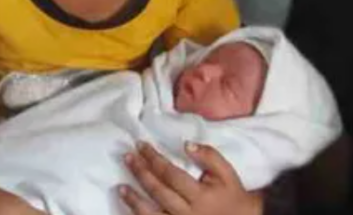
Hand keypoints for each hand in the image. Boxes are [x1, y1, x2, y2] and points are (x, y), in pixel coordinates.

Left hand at [120, 142, 262, 214]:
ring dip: (134, 201)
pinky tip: (130, 209)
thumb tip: (186, 144)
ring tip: (121, 187)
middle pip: (158, 192)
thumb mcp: (226, 172)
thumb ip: (208, 156)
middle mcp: (188, 213)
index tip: (141, 145)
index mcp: (200, 196)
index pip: (170, 174)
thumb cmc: (232, 195)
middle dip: (140, 173)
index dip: (154, 159)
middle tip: (127, 157)